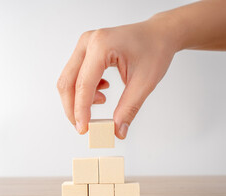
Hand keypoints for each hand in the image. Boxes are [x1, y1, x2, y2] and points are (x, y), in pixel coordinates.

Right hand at [57, 16, 178, 138]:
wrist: (158, 34)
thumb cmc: (154, 50)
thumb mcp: (144, 82)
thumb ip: (128, 108)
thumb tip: (117, 131)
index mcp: (101, 46)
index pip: (83, 84)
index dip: (81, 110)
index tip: (84, 129)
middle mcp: (88, 42)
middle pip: (67, 82)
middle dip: (73, 108)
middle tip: (83, 126)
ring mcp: (85, 44)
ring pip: (69, 79)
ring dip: (78, 99)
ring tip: (102, 101)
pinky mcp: (86, 50)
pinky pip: (75, 75)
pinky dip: (83, 90)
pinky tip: (101, 92)